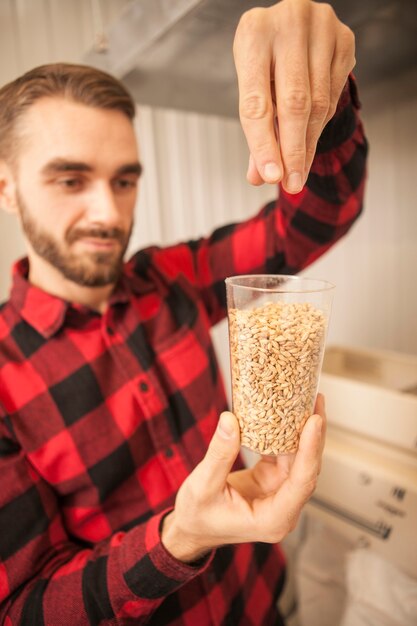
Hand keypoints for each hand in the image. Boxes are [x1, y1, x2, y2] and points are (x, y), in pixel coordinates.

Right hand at [162, 395, 325, 561]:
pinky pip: (284, 455)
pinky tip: (286, 414)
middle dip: (314, 434)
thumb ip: (219, 454)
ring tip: (307, 401)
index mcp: (273, 519)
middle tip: (316, 401)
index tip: (315, 421)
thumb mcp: (203, 486)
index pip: (301, 481)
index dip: (310, 449)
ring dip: (302, 431)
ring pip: (299, 459)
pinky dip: (285, 434)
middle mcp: (283, 508)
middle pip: (307, 468)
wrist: (191, 530)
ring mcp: (279, 493)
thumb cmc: (197, 517)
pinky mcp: (271, 481)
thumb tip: (230, 419)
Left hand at [233, 0, 354, 190]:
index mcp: (253, 34)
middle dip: (292, 151)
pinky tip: (310, 138)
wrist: (290, 23)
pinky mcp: (344, 39)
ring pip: (318, 103)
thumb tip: (259, 177)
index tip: (271, 177)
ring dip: (308, 144)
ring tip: (299, 171)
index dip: (263, 145)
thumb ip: (257, 129)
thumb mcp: (251, 86)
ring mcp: (321, 28)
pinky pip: (334, 95)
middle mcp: (288, 24)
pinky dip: (321, 123)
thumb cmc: (265, 58)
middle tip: (291, 184)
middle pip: (293, 104)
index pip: (256, 103)